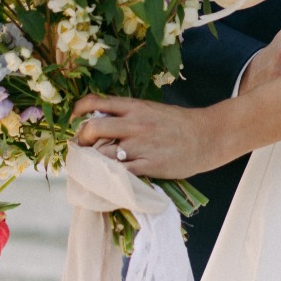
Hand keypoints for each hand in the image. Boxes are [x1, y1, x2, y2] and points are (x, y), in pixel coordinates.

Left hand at [75, 94, 222, 179]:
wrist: (207, 136)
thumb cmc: (179, 124)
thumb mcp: (151, 110)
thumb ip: (127, 114)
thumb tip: (101, 122)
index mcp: (134, 107)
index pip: (96, 102)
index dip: (79, 109)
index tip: (74, 119)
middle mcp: (134, 124)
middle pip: (93, 128)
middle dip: (81, 139)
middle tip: (81, 148)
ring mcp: (141, 145)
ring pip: (103, 153)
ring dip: (94, 161)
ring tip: (94, 166)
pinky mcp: (149, 165)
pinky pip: (121, 173)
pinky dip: (111, 177)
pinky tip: (109, 178)